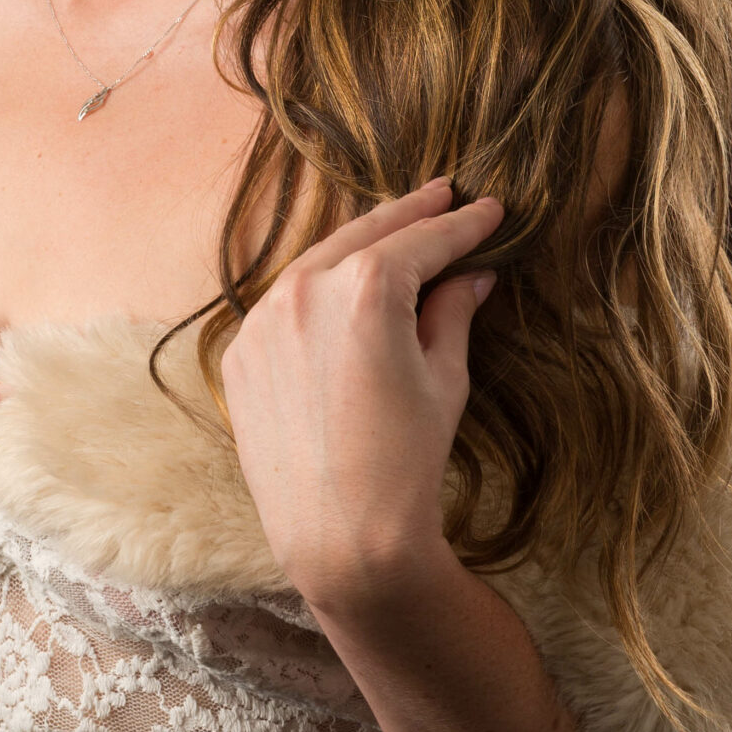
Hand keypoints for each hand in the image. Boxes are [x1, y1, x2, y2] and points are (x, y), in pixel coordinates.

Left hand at [219, 179, 503, 610]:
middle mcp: (304, 289)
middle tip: (445, 194)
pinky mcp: (242, 353)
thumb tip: (472, 275)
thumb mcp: (443, 378)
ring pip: (318, 262)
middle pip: (366, 234)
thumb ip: (451, 313)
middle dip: (410, 214)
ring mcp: (263, 319)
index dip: (462, 226)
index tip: (489, 211)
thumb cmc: (406, 460)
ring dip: (359, 245)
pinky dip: (316, 289)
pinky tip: (341, 287)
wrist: (341, 537)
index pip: (423, 241)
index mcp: (364, 287)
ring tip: (395, 232)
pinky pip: (284, 304)